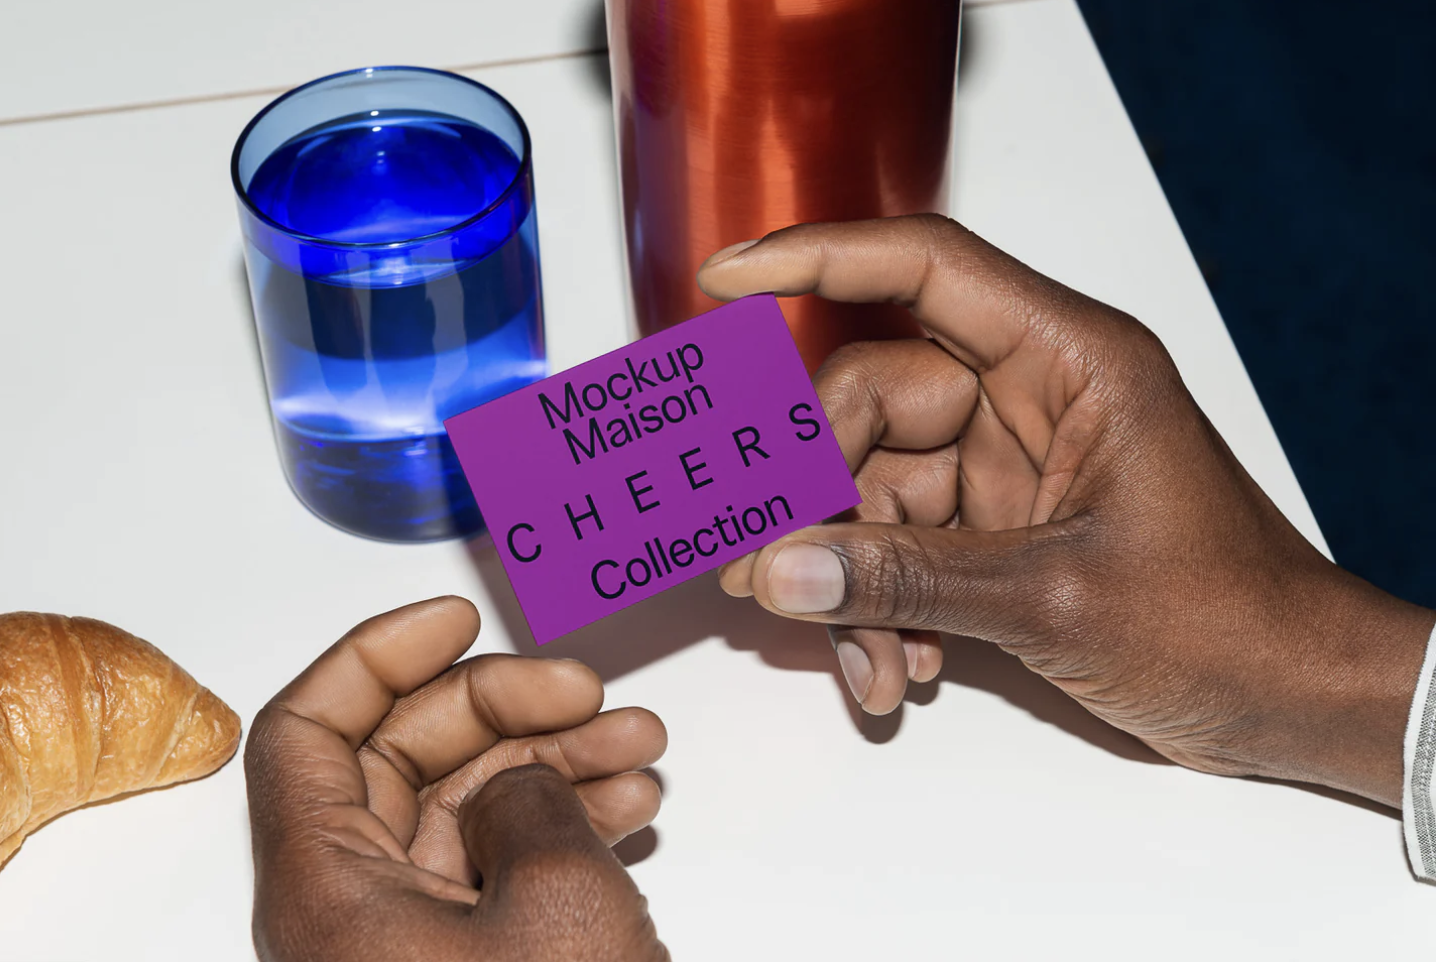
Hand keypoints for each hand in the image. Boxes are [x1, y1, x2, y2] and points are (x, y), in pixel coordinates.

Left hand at [244, 596, 668, 960]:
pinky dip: (559, 826)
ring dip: (555, 763)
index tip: (457, 620)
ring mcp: (407, 942)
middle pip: (402, 759)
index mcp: (327, 891)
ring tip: (638, 745)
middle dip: (506, 709)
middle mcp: (351, 912)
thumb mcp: (552, 898)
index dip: (378, 655)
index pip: (306, 730)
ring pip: (465, 808)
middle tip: (587, 692)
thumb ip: (528, 805)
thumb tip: (521, 783)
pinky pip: (497, 866)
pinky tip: (624, 805)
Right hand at [699, 215, 1432, 805]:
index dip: (816, 256)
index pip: (924, 266)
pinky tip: (899, 668)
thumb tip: (780, 571)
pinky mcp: (991, 530)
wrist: (1289, 700)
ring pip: (871, 492)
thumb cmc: (1229, 619)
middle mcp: (1025, 398)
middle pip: (866, 403)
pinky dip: (883, 608)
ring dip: (853, 584)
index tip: (725, 279)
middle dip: (816, 497)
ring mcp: (1002, 467)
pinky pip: (897, 549)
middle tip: (765, 574)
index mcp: (1067, 361)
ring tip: (868, 664)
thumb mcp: (1056, 596)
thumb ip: (909, 578)